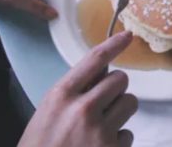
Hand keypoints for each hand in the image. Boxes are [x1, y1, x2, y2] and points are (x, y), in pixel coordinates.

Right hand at [19, 31, 137, 146]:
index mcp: (61, 96)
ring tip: (100, 126)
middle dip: (115, 89)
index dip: (113, 45)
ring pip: (130, 102)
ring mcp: (100, 130)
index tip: (127, 36)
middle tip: (103, 103)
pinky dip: (118, 140)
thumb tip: (103, 72)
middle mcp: (82, 109)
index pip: (94, 60)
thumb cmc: (41, 146)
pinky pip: (128, 133)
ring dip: (121, 112)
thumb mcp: (48, 113)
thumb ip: (73, 92)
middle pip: (120, 80)